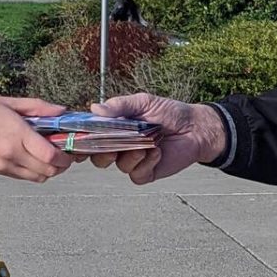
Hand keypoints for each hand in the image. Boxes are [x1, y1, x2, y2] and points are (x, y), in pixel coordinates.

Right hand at [0, 94, 77, 181]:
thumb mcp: (12, 102)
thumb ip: (39, 107)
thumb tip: (62, 111)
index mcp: (18, 134)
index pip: (49, 155)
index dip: (64, 157)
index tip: (69, 152)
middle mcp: (12, 153)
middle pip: (47, 170)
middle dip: (61, 166)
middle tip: (64, 156)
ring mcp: (5, 165)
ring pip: (38, 178)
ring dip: (49, 171)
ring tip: (51, 159)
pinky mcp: (0, 171)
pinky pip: (25, 178)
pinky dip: (35, 173)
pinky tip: (35, 161)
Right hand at [89, 92, 228, 184]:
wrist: (195, 128)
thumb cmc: (169, 112)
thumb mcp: (143, 102)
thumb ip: (120, 106)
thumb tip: (94, 108)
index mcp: (114, 128)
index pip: (90, 136)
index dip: (82, 138)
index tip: (81, 136)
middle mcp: (119, 145)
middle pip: (97, 156)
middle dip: (102, 151)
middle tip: (112, 144)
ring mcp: (132, 160)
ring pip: (117, 165)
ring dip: (130, 154)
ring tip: (146, 143)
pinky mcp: (146, 172)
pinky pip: (136, 174)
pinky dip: (145, 163)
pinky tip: (157, 152)